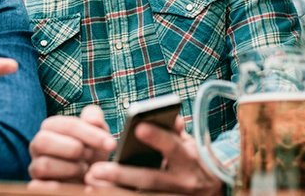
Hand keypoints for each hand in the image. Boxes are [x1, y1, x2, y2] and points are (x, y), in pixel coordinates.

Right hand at [28, 105, 115, 183]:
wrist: (89, 176)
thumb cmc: (91, 151)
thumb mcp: (97, 132)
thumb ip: (95, 118)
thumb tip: (94, 120)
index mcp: (51, 126)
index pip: (68, 125)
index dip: (91, 134)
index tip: (111, 144)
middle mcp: (38, 144)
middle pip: (44, 141)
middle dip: (74, 149)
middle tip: (90, 156)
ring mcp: (35, 165)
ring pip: (43, 165)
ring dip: (70, 168)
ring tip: (84, 170)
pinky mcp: (37, 184)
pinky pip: (40, 186)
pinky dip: (60, 185)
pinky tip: (78, 183)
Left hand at [85, 116, 221, 195]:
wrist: (213, 190)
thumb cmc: (193, 160)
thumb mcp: (190, 143)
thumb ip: (177, 131)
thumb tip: (173, 117)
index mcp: (189, 159)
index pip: (173, 147)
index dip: (158, 137)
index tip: (138, 127)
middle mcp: (184, 182)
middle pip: (150, 178)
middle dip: (122, 175)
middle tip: (95, 170)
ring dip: (115, 192)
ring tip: (91, 186)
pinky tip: (103, 193)